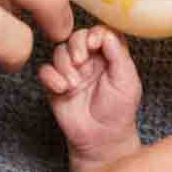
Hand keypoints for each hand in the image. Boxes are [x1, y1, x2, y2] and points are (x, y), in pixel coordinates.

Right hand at [39, 26, 141, 171]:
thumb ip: (119, 56)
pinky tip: (62, 89)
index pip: (99, 32)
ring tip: (74, 84)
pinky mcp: (55, 84)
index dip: (95, 33)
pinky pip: (45, 70)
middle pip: (76, 37)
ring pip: (59, 51)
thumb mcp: (127, 82)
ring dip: (65, 65)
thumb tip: (106, 33)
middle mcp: (89, 60)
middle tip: (81, 62)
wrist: (101, 139)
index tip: (95, 44)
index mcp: (108, 56)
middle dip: (76, 46)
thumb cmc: (119, 111)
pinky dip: (51, 77)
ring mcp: (71, 71)